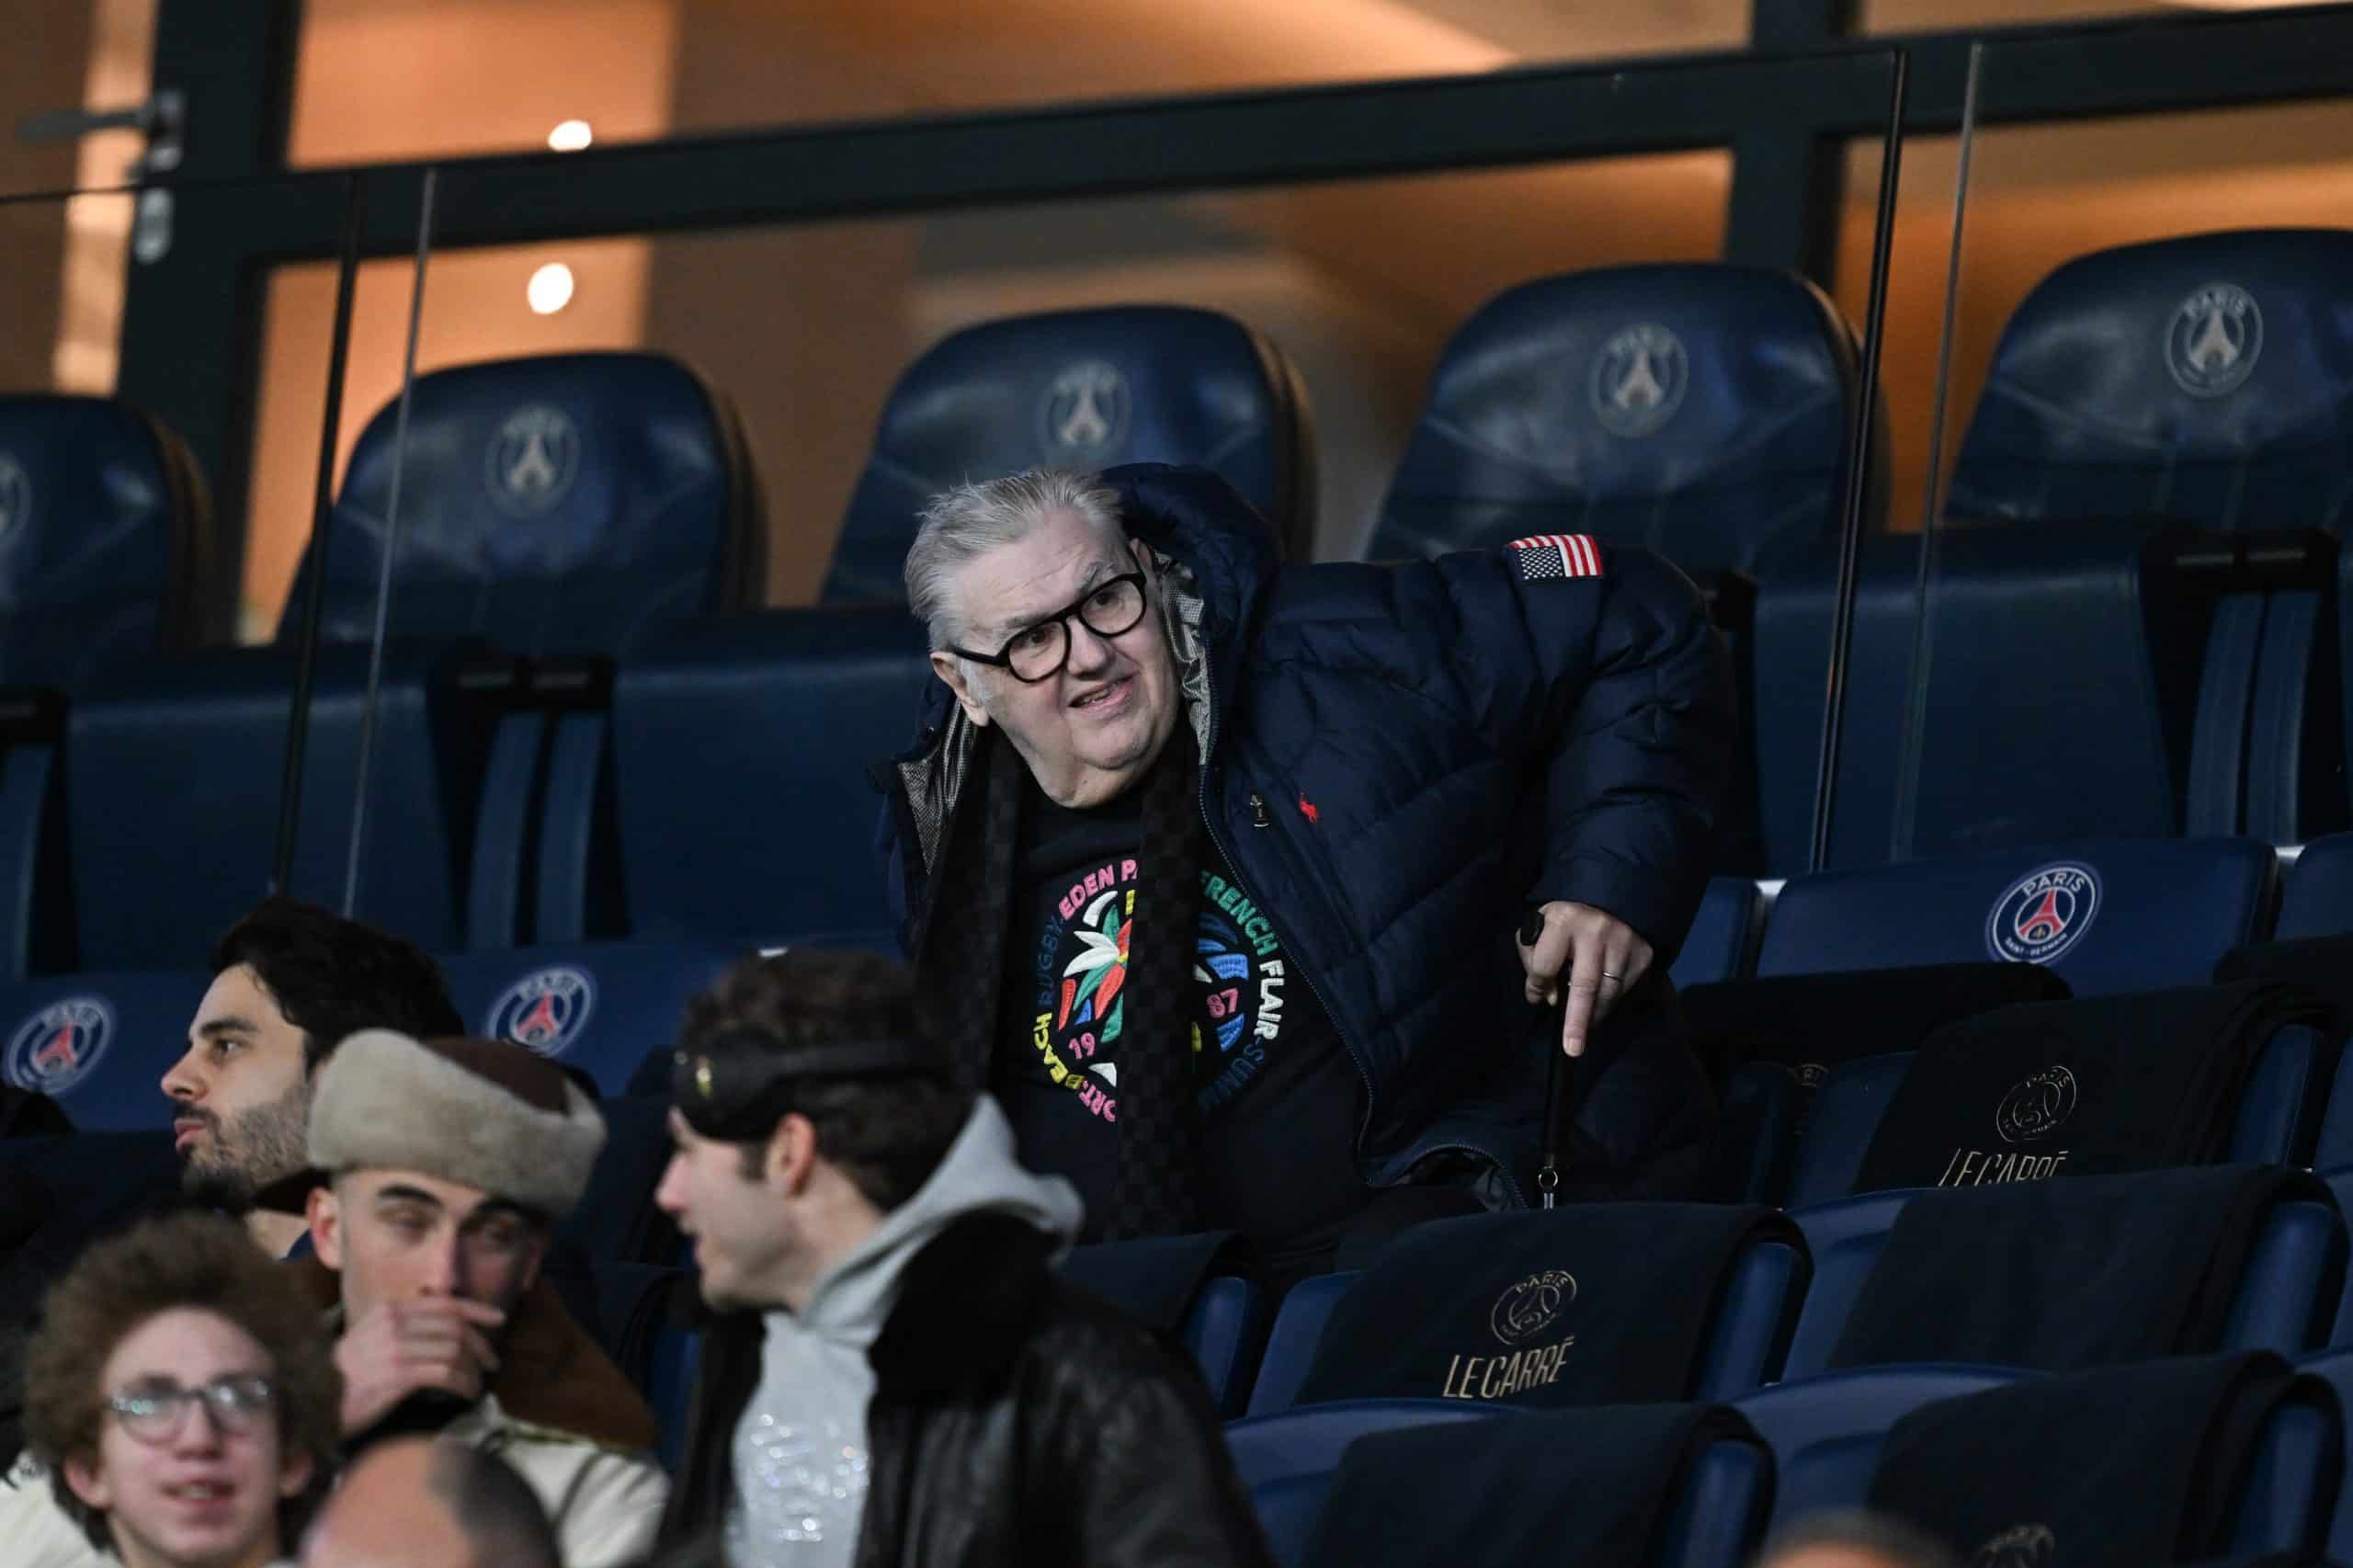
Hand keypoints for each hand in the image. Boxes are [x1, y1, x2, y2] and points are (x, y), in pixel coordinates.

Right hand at [335, 1297, 506, 1434]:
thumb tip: (446, 1329)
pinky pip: (444, 1374)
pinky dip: (462, 1384)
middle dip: (480, 1344)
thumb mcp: (370, 1338)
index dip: (476, 1309)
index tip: (498, 1319)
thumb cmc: (345, 1375)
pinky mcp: (396, 1375)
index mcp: (389, 1310)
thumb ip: (403, 1327)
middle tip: (492, 1361)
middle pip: (454, 1326)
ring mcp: (394, 1348)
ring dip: (472, 1368)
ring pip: (452, 1350)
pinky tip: (466, 1394)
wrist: (314, 1400)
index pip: (444, 1303)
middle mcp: (393, 1323)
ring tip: (478, 1383)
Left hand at [1518, 901, 1653, 1059]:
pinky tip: (1600, 1003)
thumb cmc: (1563, 923)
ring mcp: (1624, 942)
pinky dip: (1610, 1002)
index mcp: (1563, 920)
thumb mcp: (1538, 931)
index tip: (1537, 997)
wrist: (1607, 902)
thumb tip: (1551, 998)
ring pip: (1608, 993)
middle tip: (1572, 1049)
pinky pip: (1626, 989)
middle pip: (1585, 985)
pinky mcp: (1643, 953)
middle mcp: (1596, 930)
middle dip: (1577, 1021)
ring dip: (1593, 1015)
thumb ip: (1534, 961)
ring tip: (1583, 1028)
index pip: (1545, 966)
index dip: (1538, 986)